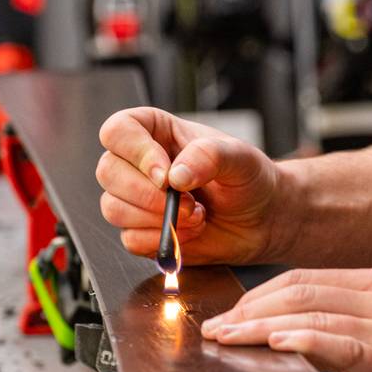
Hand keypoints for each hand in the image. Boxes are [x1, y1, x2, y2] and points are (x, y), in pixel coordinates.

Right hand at [97, 107, 282, 264]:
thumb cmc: (250, 179)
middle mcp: (140, 164)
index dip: (136, 153)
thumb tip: (175, 176)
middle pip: (108, 172)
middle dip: (147, 194)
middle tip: (189, 201)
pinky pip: (130, 240)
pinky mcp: (143, 232)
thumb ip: (209, 156)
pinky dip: (162, 240)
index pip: (118, 131)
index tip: (166, 174)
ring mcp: (138, 199)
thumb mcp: (240, 157)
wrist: (263, 220)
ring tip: (197, 215)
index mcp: (156, 132)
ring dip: (157, 219)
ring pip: (113, 208)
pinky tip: (191, 232)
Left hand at [201, 267, 371, 371]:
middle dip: (248, 310)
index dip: (258, 296)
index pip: (303, 280)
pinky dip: (305, 342)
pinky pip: (343, 345)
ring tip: (227, 340)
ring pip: (312, 314)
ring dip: (261, 327)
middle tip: (214, 330)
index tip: (228, 316)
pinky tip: (277, 345)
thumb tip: (289, 335)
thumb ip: (346, 325)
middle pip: (299, 291)